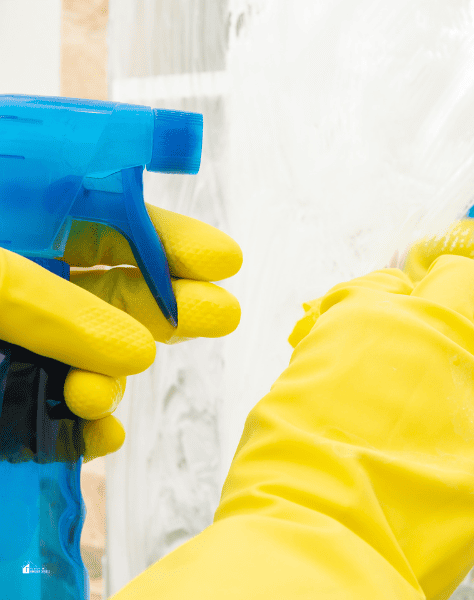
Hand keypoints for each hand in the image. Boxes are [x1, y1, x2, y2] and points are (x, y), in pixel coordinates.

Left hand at [0, 204, 241, 461]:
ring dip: (110, 379)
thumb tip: (139, 352)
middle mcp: (33, 276)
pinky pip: (54, 408)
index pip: (111, 220)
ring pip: (92, 355)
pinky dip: (81, 427)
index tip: (224, 261)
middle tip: (223, 317)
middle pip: (117, 293)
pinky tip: (97, 434)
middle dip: (170, 309)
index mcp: (27, 216)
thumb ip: (50, 305)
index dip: (170, 240)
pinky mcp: (7, 389)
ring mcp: (22, 336)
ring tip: (94, 397)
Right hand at [112, 256, 473, 599]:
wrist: (323, 524)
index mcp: (370, 314)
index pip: (396, 280)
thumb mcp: (302, 382)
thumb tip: (358, 351)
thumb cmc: (294, 461)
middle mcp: (430, 329)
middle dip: (461, 298)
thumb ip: (340, 351)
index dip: (397, 300)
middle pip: (470, 281)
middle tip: (450, 328)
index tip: (399, 317)